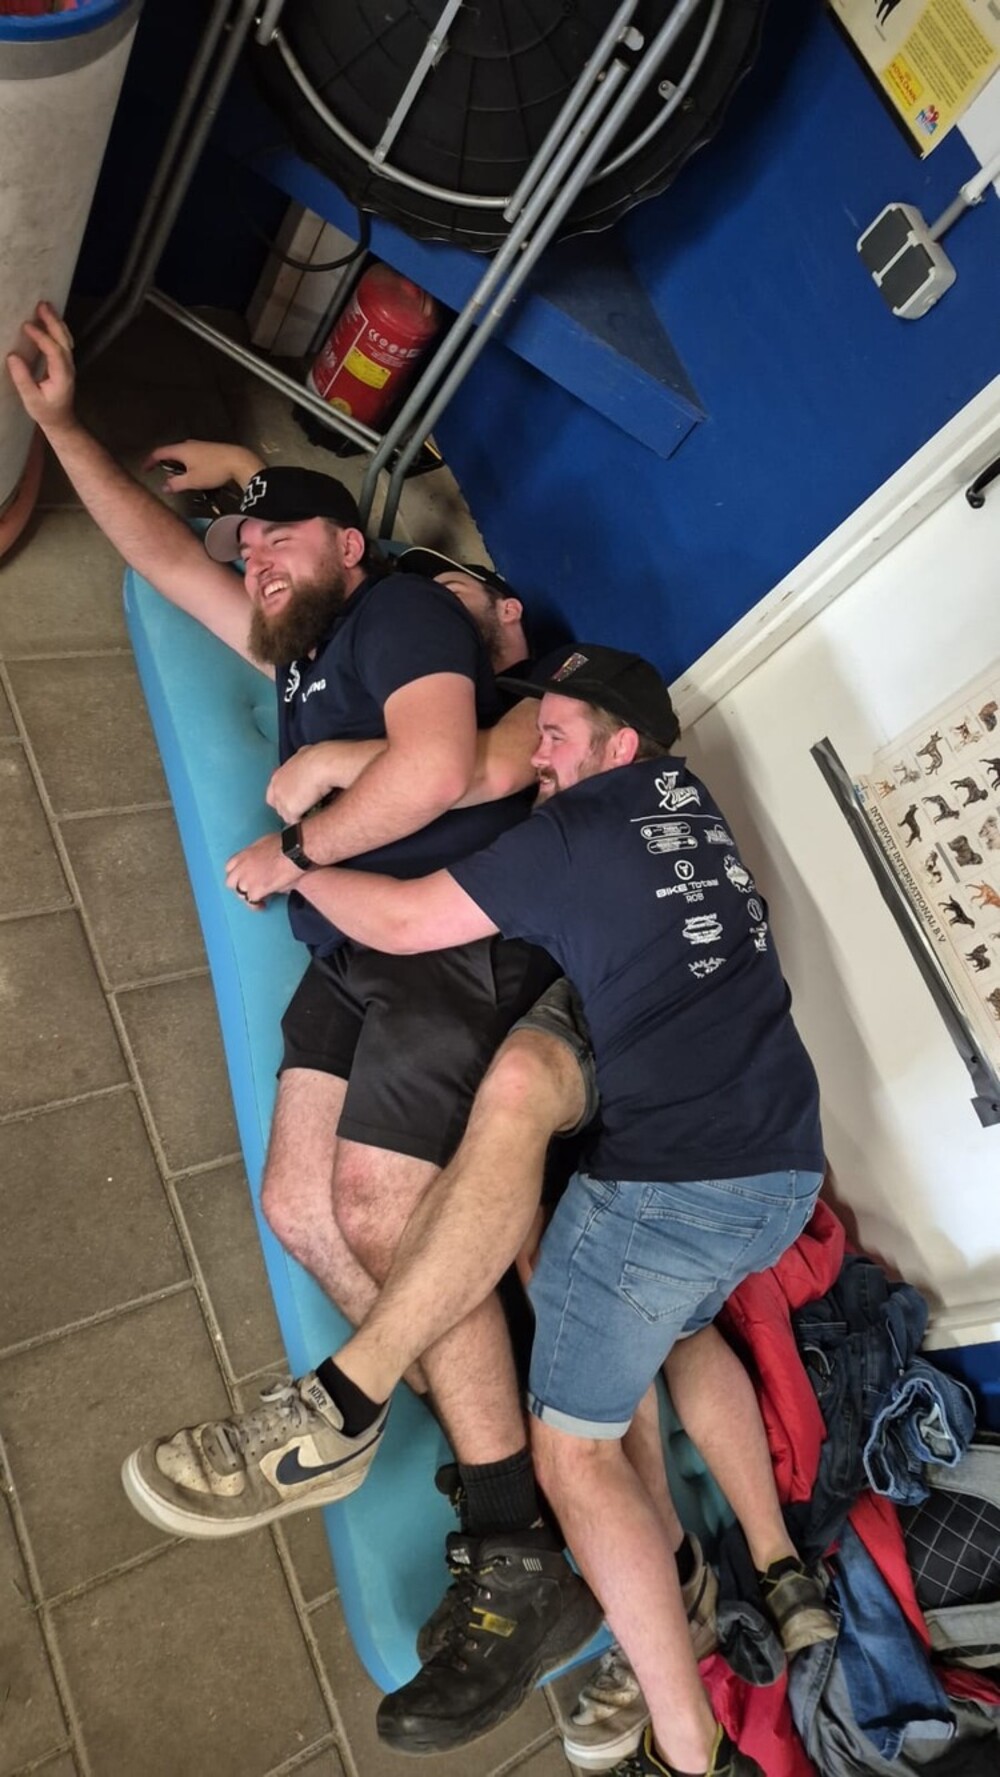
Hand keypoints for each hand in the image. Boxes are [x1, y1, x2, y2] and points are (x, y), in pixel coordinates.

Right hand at [5, 302, 76, 434]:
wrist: (61, 421)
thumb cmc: (46, 412)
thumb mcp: (31, 399)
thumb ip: (23, 379)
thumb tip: (13, 357)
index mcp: (62, 376)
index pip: (54, 351)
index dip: (41, 337)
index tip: (27, 327)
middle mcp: (69, 367)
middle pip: (64, 339)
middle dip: (53, 321)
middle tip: (41, 305)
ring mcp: (68, 364)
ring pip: (65, 338)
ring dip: (56, 321)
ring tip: (45, 306)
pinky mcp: (65, 363)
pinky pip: (63, 342)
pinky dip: (56, 328)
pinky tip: (48, 319)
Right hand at [143, 440, 264, 494]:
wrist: (239, 461)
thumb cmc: (214, 471)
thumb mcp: (193, 481)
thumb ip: (176, 484)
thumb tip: (164, 487)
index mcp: (181, 450)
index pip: (159, 453)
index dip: (150, 461)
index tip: (145, 469)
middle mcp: (188, 444)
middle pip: (171, 451)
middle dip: (165, 463)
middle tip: (163, 474)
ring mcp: (200, 445)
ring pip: (183, 453)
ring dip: (178, 463)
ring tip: (179, 475)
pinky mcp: (210, 449)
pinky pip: (193, 454)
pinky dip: (188, 462)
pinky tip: (195, 472)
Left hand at [224, 832, 299, 906]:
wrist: (294, 851)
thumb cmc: (286, 844)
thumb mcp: (266, 845)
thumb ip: (259, 857)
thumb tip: (263, 864)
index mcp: (244, 854)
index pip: (229, 867)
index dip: (237, 874)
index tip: (243, 877)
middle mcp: (242, 867)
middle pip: (230, 882)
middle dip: (239, 886)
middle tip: (249, 889)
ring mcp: (247, 879)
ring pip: (240, 893)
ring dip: (248, 895)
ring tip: (258, 899)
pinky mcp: (256, 890)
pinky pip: (251, 900)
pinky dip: (257, 903)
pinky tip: (263, 904)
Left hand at [266, 746, 340, 822]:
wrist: (324, 764)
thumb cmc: (320, 756)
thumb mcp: (305, 752)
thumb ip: (300, 758)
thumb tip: (304, 754)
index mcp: (278, 776)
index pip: (273, 795)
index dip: (285, 798)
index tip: (296, 800)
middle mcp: (276, 788)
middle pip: (279, 807)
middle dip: (290, 809)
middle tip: (305, 809)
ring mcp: (281, 801)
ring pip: (287, 817)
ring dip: (298, 817)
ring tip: (312, 816)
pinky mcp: (290, 811)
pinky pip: (296, 823)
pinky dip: (305, 822)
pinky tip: (315, 818)